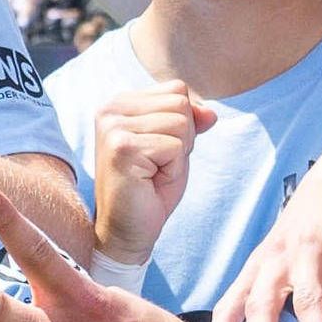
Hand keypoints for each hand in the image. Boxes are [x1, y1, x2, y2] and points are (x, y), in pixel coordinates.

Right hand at [90, 78, 213, 266]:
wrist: (128, 231)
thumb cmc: (150, 189)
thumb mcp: (176, 147)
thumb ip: (191, 121)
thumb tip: (211, 112)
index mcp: (119, 103)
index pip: (177, 89)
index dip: (184, 123)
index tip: (159, 151)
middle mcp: (110, 109)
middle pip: (180, 103)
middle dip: (183, 138)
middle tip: (157, 165)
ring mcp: (113, 127)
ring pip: (181, 124)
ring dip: (178, 155)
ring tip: (153, 173)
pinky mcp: (122, 148)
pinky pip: (175, 147)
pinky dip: (173, 169)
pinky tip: (150, 182)